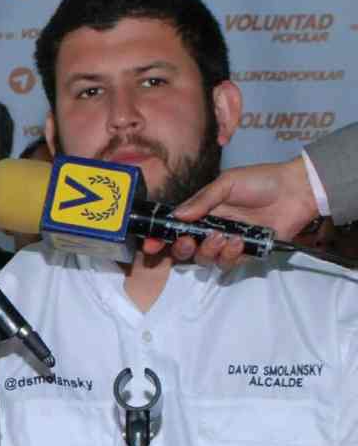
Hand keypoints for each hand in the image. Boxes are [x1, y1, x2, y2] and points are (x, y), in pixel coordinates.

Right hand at [138, 157, 317, 268]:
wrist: (295, 190)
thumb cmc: (260, 181)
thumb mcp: (226, 183)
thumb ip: (201, 200)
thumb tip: (177, 215)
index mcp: (202, 211)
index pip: (175, 227)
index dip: (161, 238)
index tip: (151, 245)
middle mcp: (211, 228)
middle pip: (186, 249)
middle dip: (183, 248)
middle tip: (189, 240)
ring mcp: (228, 242)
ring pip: (206, 259)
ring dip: (209, 251)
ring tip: (224, 236)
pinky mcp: (247, 253)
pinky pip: (230, 263)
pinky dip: (231, 255)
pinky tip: (240, 241)